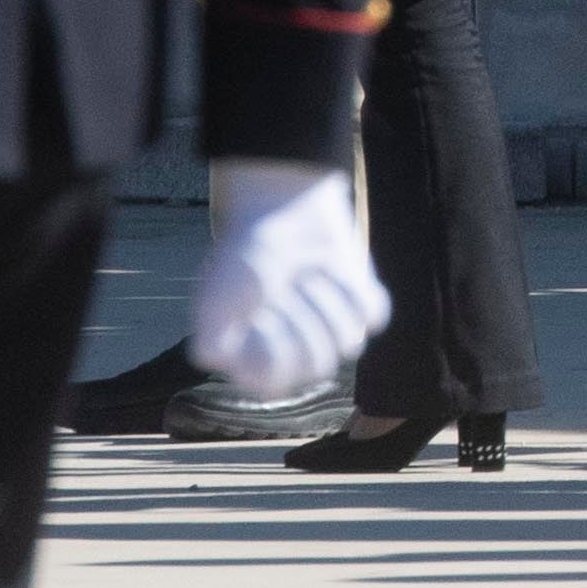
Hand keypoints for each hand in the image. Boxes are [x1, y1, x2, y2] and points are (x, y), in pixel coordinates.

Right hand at [184, 159, 389, 391]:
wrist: (283, 207)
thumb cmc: (246, 252)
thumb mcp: (217, 296)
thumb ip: (212, 338)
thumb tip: (213, 360)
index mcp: (256, 358)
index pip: (275, 380)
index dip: (274, 345)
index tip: (262, 311)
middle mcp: (294, 353)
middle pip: (319, 364)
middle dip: (305, 317)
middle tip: (291, 284)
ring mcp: (329, 332)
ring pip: (350, 342)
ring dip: (328, 298)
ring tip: (310, 272)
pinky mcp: (359, 308)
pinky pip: (374, 315)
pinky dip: (354, 288)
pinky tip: (334, 270)